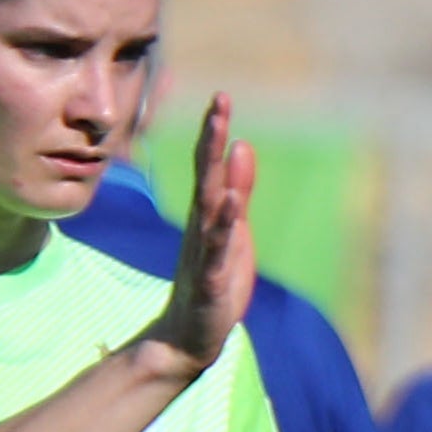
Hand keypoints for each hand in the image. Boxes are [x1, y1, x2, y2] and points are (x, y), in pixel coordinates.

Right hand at [145, 94, 260, 378]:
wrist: (188, 336)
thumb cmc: (214, 279)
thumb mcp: (233, 231)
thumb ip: (237, 192)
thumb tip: (243, 146)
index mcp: (207, 214)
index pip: (210, 166)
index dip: (215, 132)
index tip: (222, 96)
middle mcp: (201, 227)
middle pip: (207, 177)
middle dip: (213, 139)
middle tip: (220, 102)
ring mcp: (203, 253)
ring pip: (210, 210)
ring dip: (218, 177)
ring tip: (227, 143)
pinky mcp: (208, 282)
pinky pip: (214, 252)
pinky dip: (222, 229)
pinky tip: (230, 207)